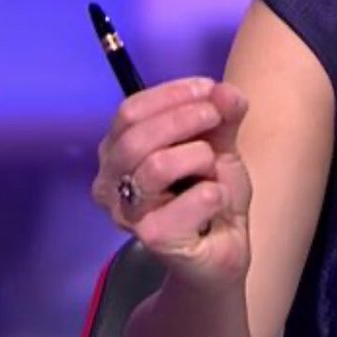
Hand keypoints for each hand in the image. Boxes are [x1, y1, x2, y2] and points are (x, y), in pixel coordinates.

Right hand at [92, 76, 251, 288]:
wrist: (222, 248)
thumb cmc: (208, 193)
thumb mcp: (219, 144)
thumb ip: (223, 115)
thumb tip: (225, 91)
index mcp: (118, 152)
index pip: (129, 111)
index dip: (172, 93)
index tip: (209, 88)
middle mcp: (111, 182)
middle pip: (136, 136)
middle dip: (185, 117)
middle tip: (217, 117)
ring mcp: (128, 214)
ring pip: (157, 166)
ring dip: (200, 156)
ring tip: (212, 167)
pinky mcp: (154, 239)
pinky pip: (190, 201)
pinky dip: (215, 192)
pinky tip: (217, 201)